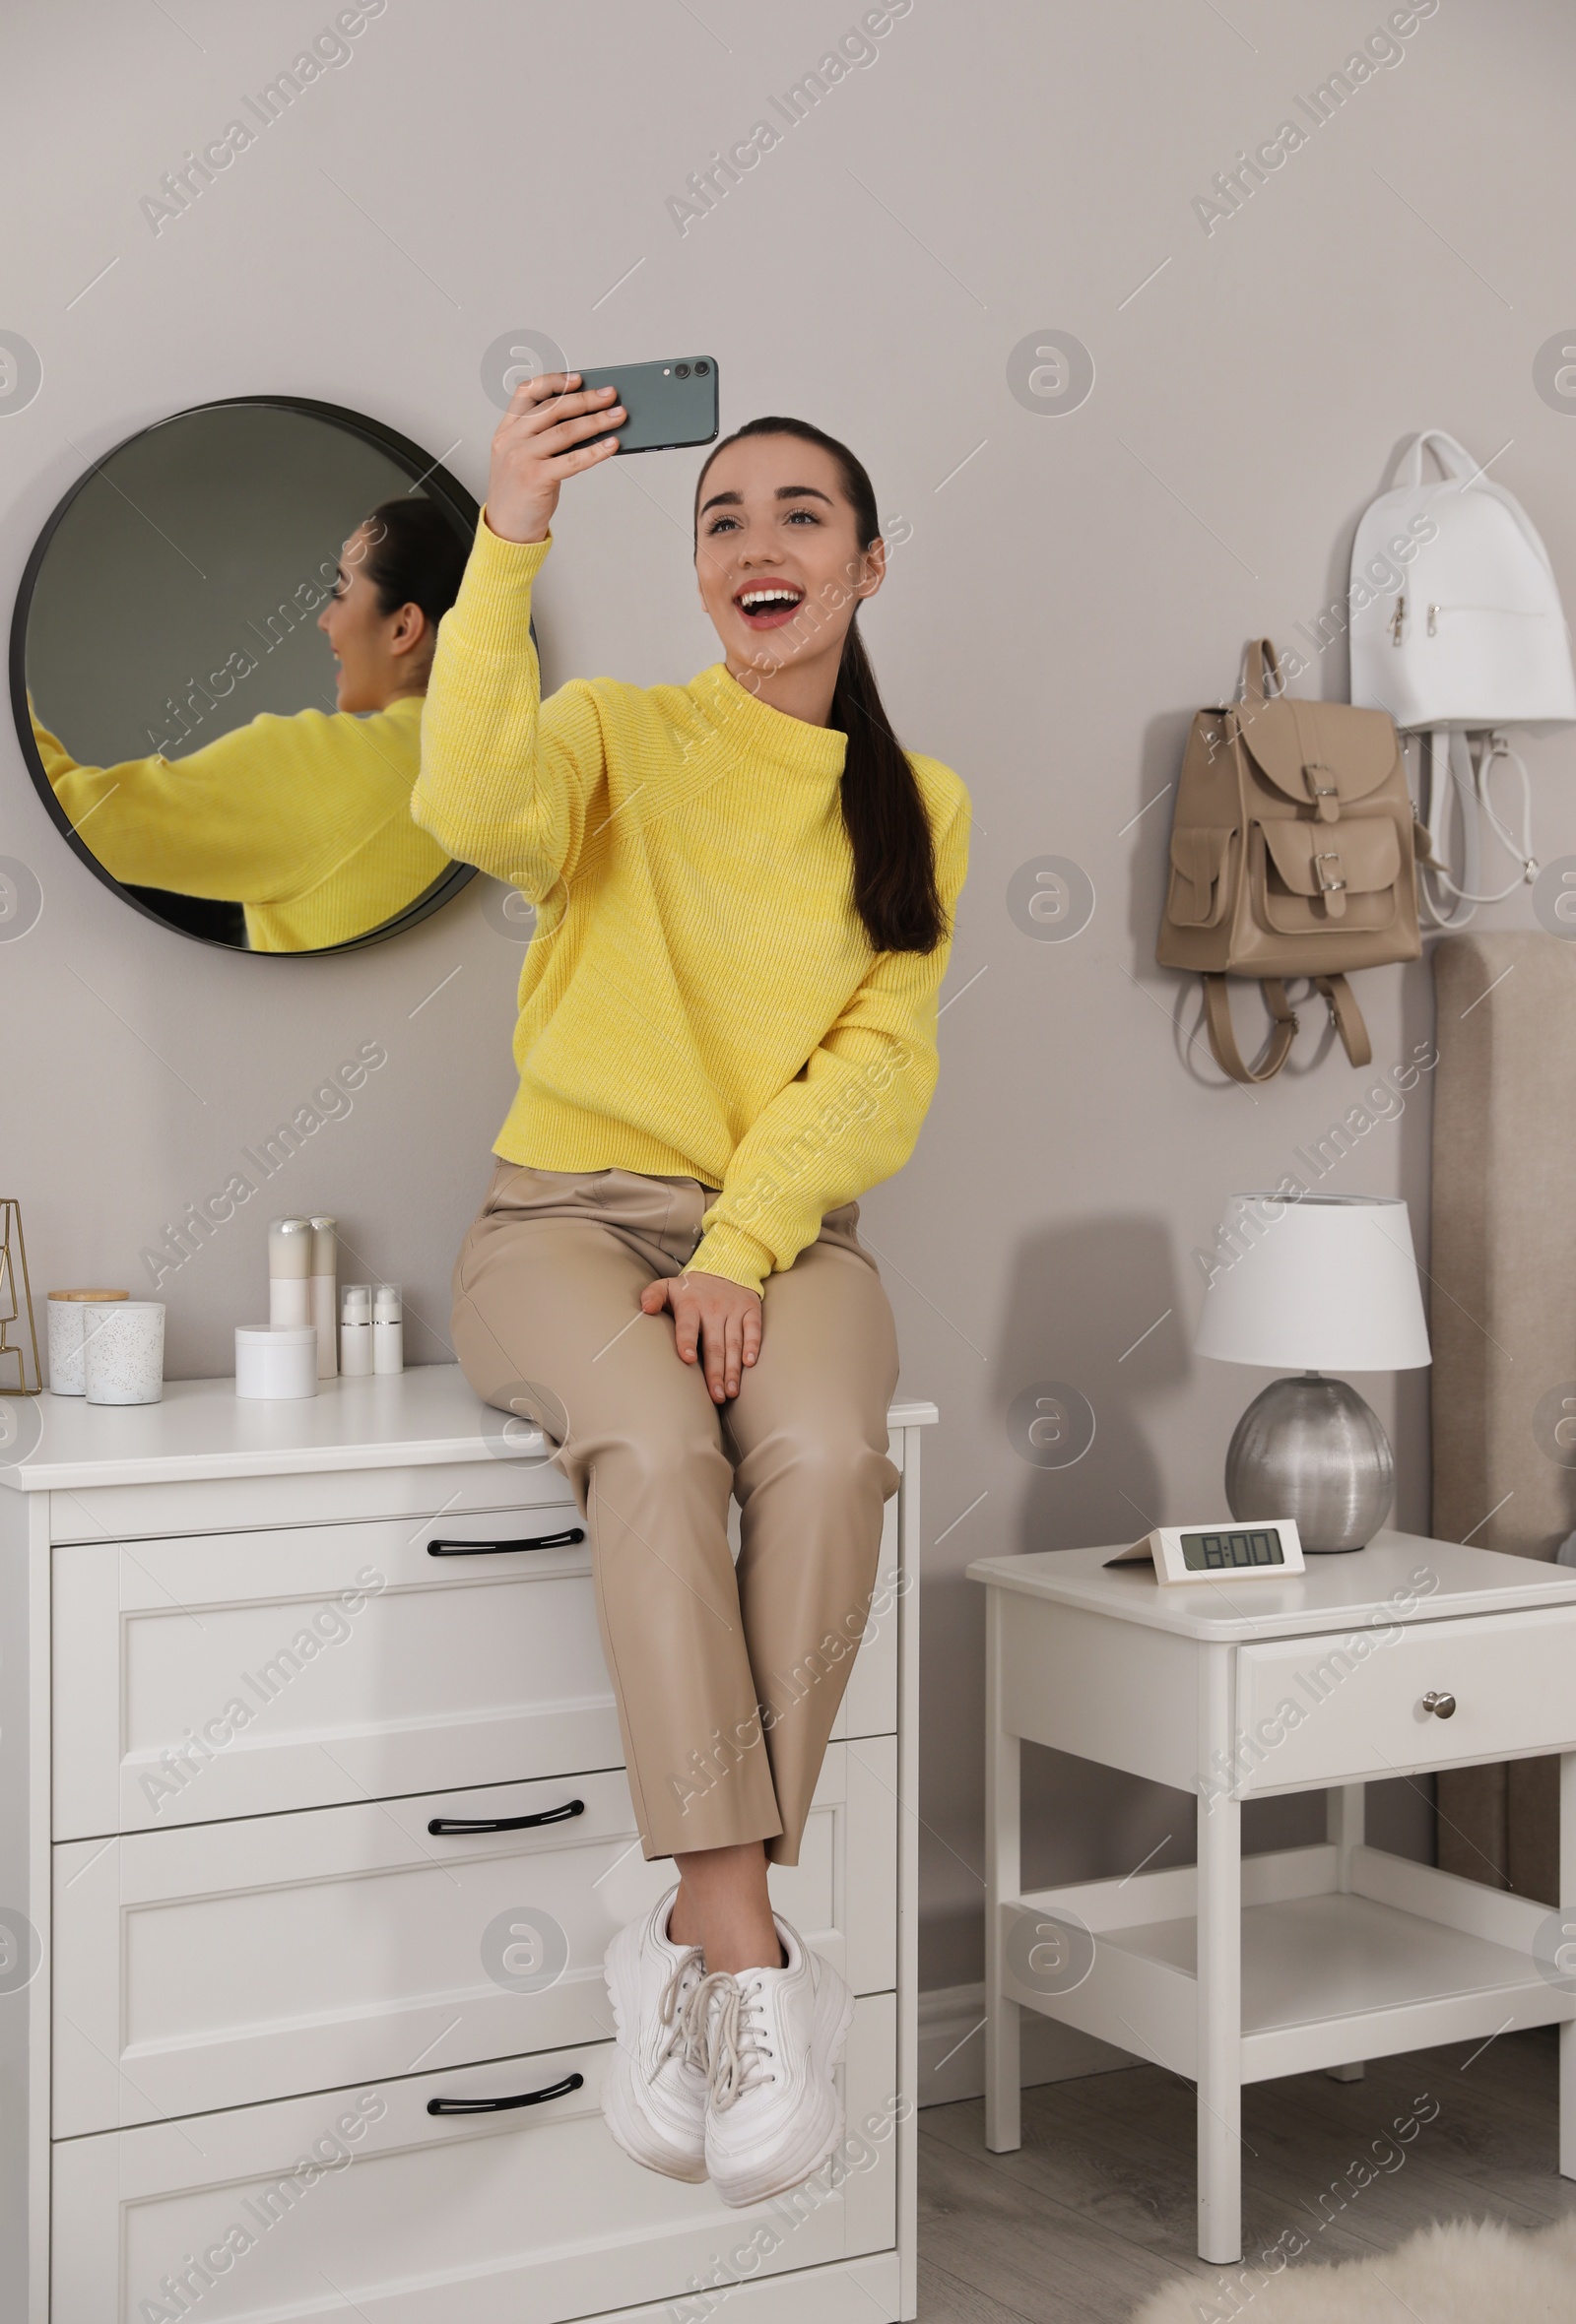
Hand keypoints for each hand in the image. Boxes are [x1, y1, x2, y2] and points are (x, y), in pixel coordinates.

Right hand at [484, 372, 625, 545]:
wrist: (506, 531)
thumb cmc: (519, 495)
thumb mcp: (523, 459)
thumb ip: (543, 438)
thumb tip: (585, 422)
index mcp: (506, 431)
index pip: (526, 393)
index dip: (553, 381)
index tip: (578, 379)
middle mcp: (511, 440)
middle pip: (553, 408)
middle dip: (586, 399)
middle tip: (610, 395)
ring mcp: (521, 458)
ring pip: (565, 431)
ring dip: (597, 421)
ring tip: (617, 416)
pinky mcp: (535, 478)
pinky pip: (572, 459)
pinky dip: (596, 450)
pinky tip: (611, 445)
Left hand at [641, 1270, 761, 1402]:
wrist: (725, 1265)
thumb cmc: (691, 1287)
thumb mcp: (668, 1285)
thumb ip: (653, 1295)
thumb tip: (645, 1308)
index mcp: (690, 1304)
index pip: (688, 1325)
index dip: (687, 1341)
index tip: (688, 1359)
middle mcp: (713, 1309)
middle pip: (714, 1344)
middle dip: (715, 1371)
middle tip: (715, 1395)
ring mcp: (733, 1310)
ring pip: (734, 1342)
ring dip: (733, 1368)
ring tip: (730, 1391)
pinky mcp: (750, 1310)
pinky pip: (753, 1329)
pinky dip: (753, 1346)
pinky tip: (749, 1364)